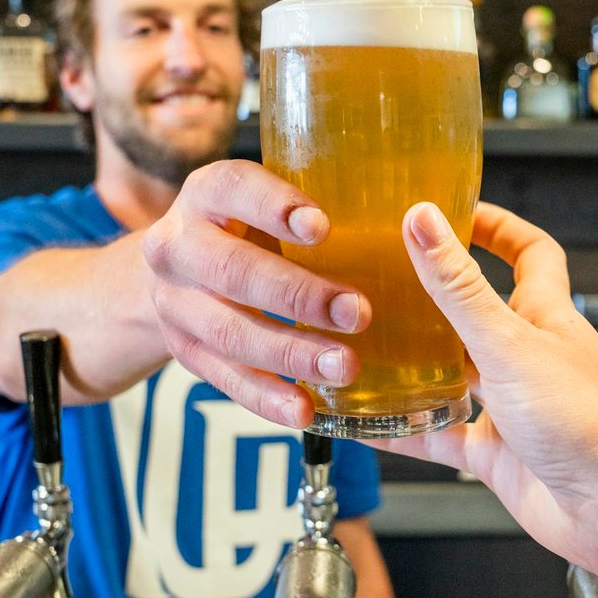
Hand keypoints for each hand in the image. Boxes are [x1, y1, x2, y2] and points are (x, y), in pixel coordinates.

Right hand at [141, 160, 370, 427]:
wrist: (182, 271)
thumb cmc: (252, 230)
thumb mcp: (271, 203)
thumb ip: (321, 208)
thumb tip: (423, 219)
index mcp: (207, 193)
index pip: (233, 188)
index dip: (274, 207)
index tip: (322, 227)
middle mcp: (178, 245)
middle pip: (233, 270)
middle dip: (298, 295)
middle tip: (357, 312)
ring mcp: (174, 302)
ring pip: (230, 332)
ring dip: (291, 352)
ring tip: (344, 366)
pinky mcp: (183, 351)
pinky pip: (224, 379)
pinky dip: (267, 397)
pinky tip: (305, 409)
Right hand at [374, 202, 597, 578]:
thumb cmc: (587, 423)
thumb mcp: (509, 343)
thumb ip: (459, 287)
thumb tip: (424, 219)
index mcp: (545, 316)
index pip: (528, 253)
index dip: (497, 227)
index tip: (455, 209)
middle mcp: (528, 356)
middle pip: (479, 311)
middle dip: (435, 293)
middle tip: (387, 275)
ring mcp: (511, 406)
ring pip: (453, 374)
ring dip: (414, 361)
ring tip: (364, 342)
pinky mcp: (495, 454)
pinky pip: (439, 435)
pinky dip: (405, 428)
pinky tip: (367, 423)